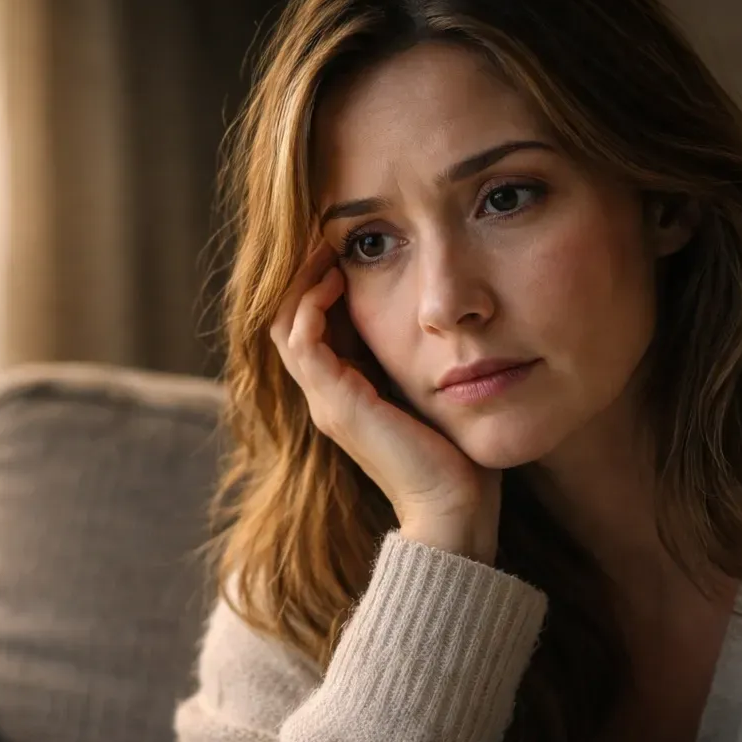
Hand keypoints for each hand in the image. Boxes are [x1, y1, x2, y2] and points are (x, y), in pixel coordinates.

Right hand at [269, 239, 501, 562]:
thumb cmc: (457, 456)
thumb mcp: (435, 392)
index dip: (317, 282)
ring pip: (284, 325)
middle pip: (286, 320)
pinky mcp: (336, 406)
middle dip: (302, 273)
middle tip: (327, 233)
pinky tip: (338, 276)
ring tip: (327, 245)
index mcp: (345, 394)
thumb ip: (422, 360)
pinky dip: (312, 304)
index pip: (307, 326)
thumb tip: (443, 318)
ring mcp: (326, 402)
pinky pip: (302, 342)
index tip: (344, 245)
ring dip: (302, 280)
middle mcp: (326, 397)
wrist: (456, 508)